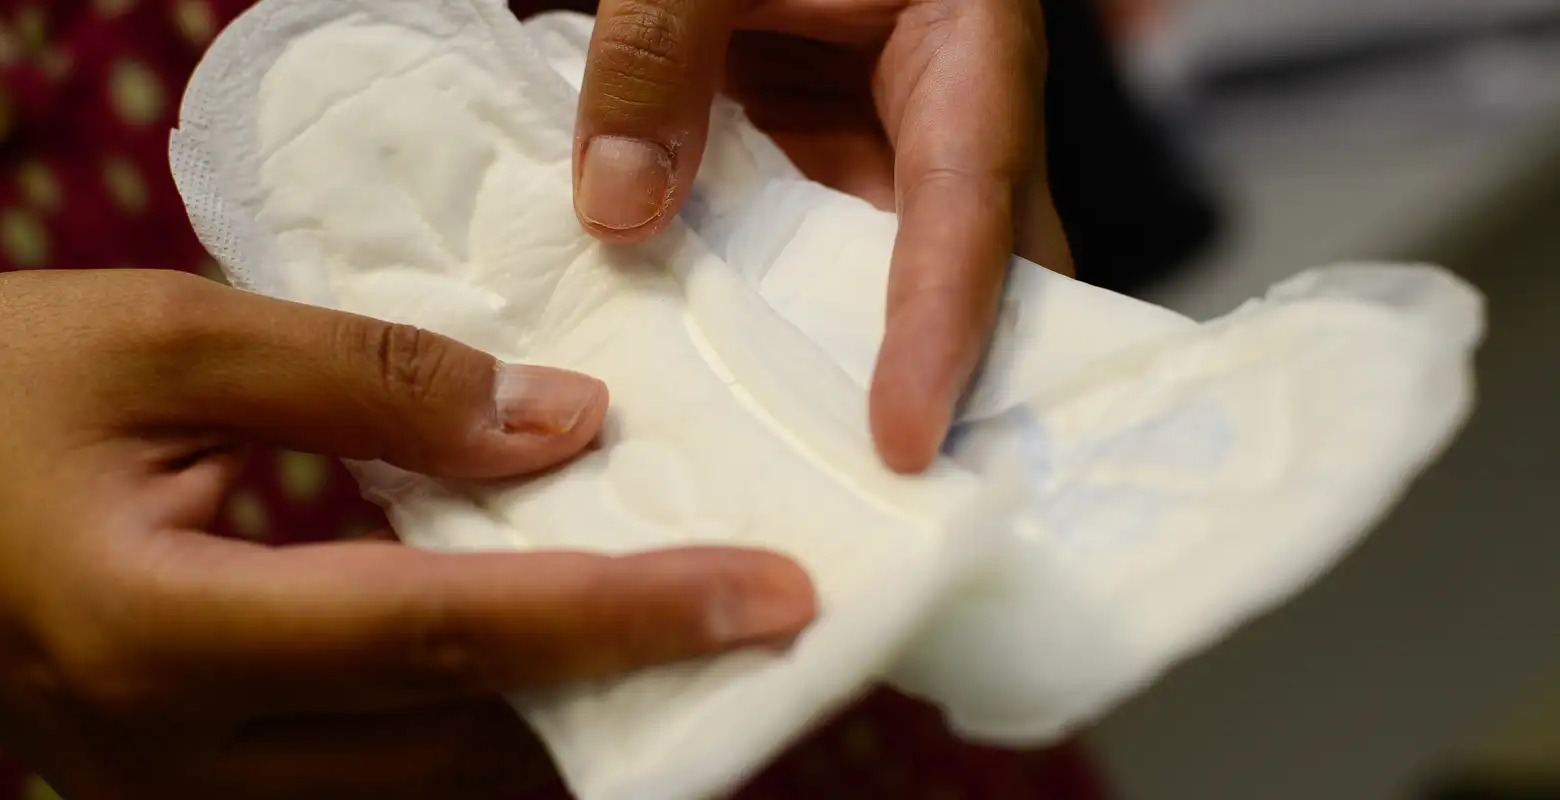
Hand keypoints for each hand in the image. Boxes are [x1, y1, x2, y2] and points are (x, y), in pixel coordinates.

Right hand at [0, 269, 815, 798]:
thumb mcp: (164, 339)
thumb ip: (371, 381)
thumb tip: (562, 426)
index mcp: (163, 633)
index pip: (446, 636)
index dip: (622, 615)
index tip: (765, 595)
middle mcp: (177, 758)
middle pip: (461, 744)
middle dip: (627, 688)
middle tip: (752, 618)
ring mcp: (180, 797)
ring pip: (427, 793)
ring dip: (563, 727)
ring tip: (674, 644)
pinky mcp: (188, 790)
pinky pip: (371, 787)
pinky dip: (476, 733)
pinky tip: (542, 671)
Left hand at [556, 0, 1073, 472]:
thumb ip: (657, 50)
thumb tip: (622, 211)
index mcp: (960, 47)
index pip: (969, 201)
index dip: (943, 322)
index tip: (904, 435)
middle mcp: (937, 118)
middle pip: (961, 278)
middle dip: (932, 391)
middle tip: (889, 512)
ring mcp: (873, 155)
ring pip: (879, 291)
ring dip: (840, 380)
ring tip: (801, 491)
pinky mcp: (810, 171)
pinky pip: (800, 269)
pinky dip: (766, 333)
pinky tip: (714, 398)